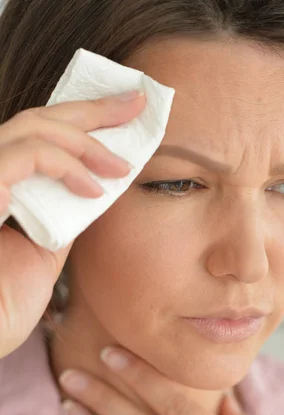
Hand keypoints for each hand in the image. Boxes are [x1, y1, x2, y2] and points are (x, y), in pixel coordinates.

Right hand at [0, 91, 144, 358]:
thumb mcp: (43, 253)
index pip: (34, 138)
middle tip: (135, 103)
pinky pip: (26, 157)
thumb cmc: (2, 307)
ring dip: (86, 140)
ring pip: (32, 128)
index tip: (122, 116)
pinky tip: (92, 189)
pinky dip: (65, 166)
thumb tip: (93, 190)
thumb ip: (63, 217)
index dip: (78, 122)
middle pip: (35, 121)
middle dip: (91, 109)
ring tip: (122, 163)